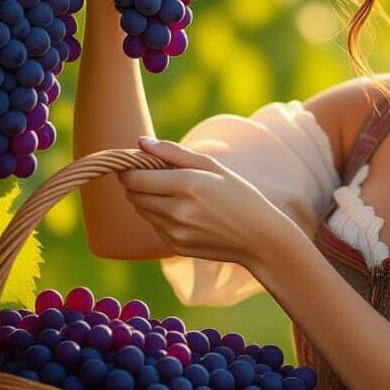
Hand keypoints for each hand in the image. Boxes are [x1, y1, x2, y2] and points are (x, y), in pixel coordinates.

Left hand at [118, 138, 302, 271]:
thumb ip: (172, 152)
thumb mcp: (212, 166)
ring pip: (142, 210)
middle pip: (133, 194)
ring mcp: (175, 232)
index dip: (129, 169)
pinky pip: (155, 226)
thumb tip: (140, 142)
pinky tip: (185, 212)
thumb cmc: (239, 195)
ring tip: (175, 193)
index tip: (138, 162)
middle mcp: (177, 211)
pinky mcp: (176, 247)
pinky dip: (161, 216)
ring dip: (148, 199)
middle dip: (137, 182)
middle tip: (156, 175)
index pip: (134, 178)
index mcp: (186, 185)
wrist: (260, 238)